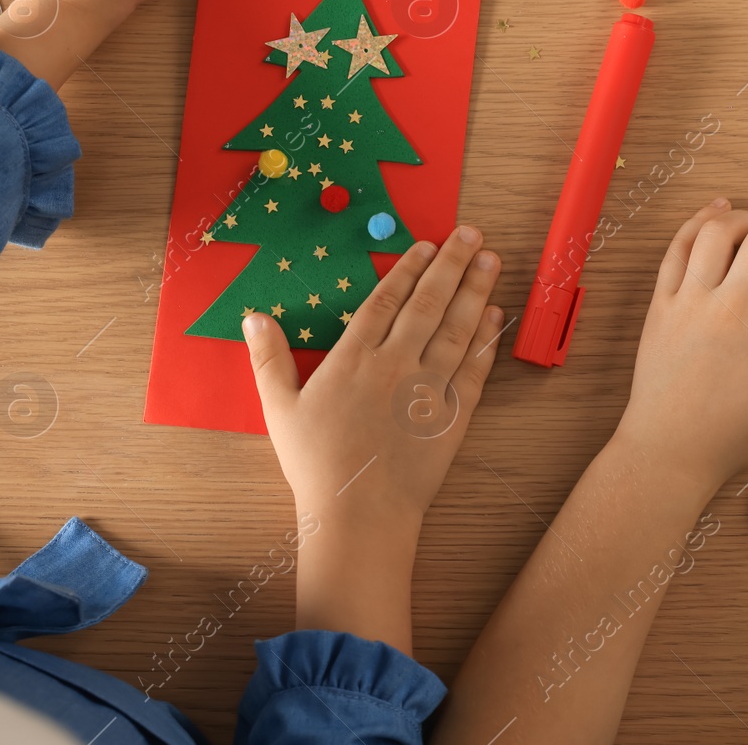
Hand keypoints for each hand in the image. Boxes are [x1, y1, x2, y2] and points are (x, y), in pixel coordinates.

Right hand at [243, 227, 503, 529]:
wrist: (359, 513)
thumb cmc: (316, 465)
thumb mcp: (279, 409)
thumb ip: (268, 358)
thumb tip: (253, 318)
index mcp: (353, 359)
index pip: (386, 300)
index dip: (408, 268)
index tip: (426, 243)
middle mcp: (395, 364)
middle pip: (428, 303)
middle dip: (452, 264)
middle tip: (472, 234)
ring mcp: (427, 388)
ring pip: (456, 328)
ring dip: (475, 290)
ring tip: (490, 260)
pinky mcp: (452, 415)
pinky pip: (473, 369)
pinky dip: (485, 339)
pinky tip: (494, 314)